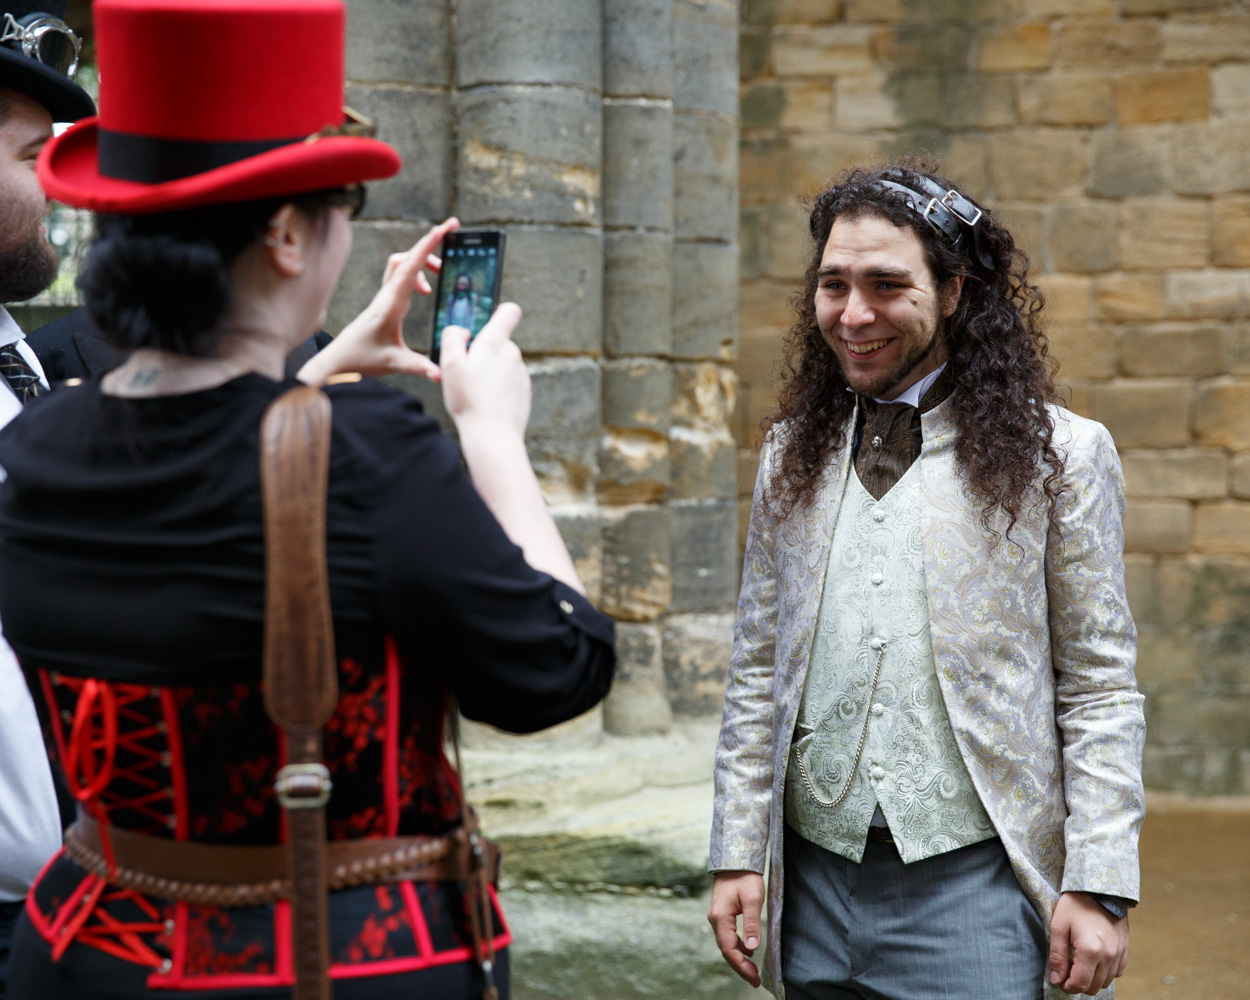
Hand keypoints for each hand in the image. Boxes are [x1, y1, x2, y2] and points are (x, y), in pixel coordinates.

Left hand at [298, 217, 457, 384]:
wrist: (338, 359)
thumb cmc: (361, 359)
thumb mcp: (393, 364)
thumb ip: (419, 368)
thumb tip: (441, 374)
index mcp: (389, 305)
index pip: (409, 269)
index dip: (427, 247)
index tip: (443, 229)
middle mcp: (387, 295)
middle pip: (406, 257)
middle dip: (429, 242)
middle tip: (451, 232)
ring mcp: (385, 296)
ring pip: (403, 263)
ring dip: (423, 259)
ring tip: (442, 270)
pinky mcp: (386, 301)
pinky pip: (402, 276)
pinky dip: (417, 274)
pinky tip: (426, 291)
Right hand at [438, 302, 528, 439]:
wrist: (493, 436)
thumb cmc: (469, 400)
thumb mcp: (450, 365)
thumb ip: (453, 338)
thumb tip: (463, 330)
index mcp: (495, 343)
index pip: (509, 312)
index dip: (500, 311)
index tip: (488, 321)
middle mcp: (513, 354)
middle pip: (497, 343)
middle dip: (482, 353)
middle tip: (466, 375)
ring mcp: (521, 373)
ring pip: (501, 365)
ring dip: (488, 373)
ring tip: (475, 394)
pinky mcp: (524, 391)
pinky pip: (507, 382)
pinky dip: (497, 389)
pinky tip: (486, 404)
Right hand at [708, 871, 763, 987]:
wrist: (734, 860)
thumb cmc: (745, 877)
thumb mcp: (752, 898)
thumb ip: (751, 923)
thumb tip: (753, 946)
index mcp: (720, 918)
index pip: (729, 949)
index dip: (741, 966)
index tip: (754, 978)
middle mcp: (715, 920)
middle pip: (726, 950)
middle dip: (740, 966)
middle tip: (755, 980)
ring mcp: (717, 917)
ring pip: (726, 944)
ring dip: (739, 958)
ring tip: (753, 970)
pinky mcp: (722, 914)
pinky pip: (728, 936)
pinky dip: (737, 947)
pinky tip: (748, 950)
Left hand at [1048, 891, 1128, 994]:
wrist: (1100, 889)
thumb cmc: (1075, 905)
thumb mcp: (1058, 926)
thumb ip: (1057, 956)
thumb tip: (1056, 979)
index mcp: (1090, 951)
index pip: (1080, 984)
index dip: (1067, 987)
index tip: (1060, 980)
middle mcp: (1108, 956)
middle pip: (1093, 987)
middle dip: (1078, 985)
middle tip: (1067, 973)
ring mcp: (1119, 954)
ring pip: (1106, 982)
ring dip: (1091, 979)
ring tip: (1079, 965)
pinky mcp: (1124, 949)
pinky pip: (1116, 972)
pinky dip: (1105, 973)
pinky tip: (1093, 961)